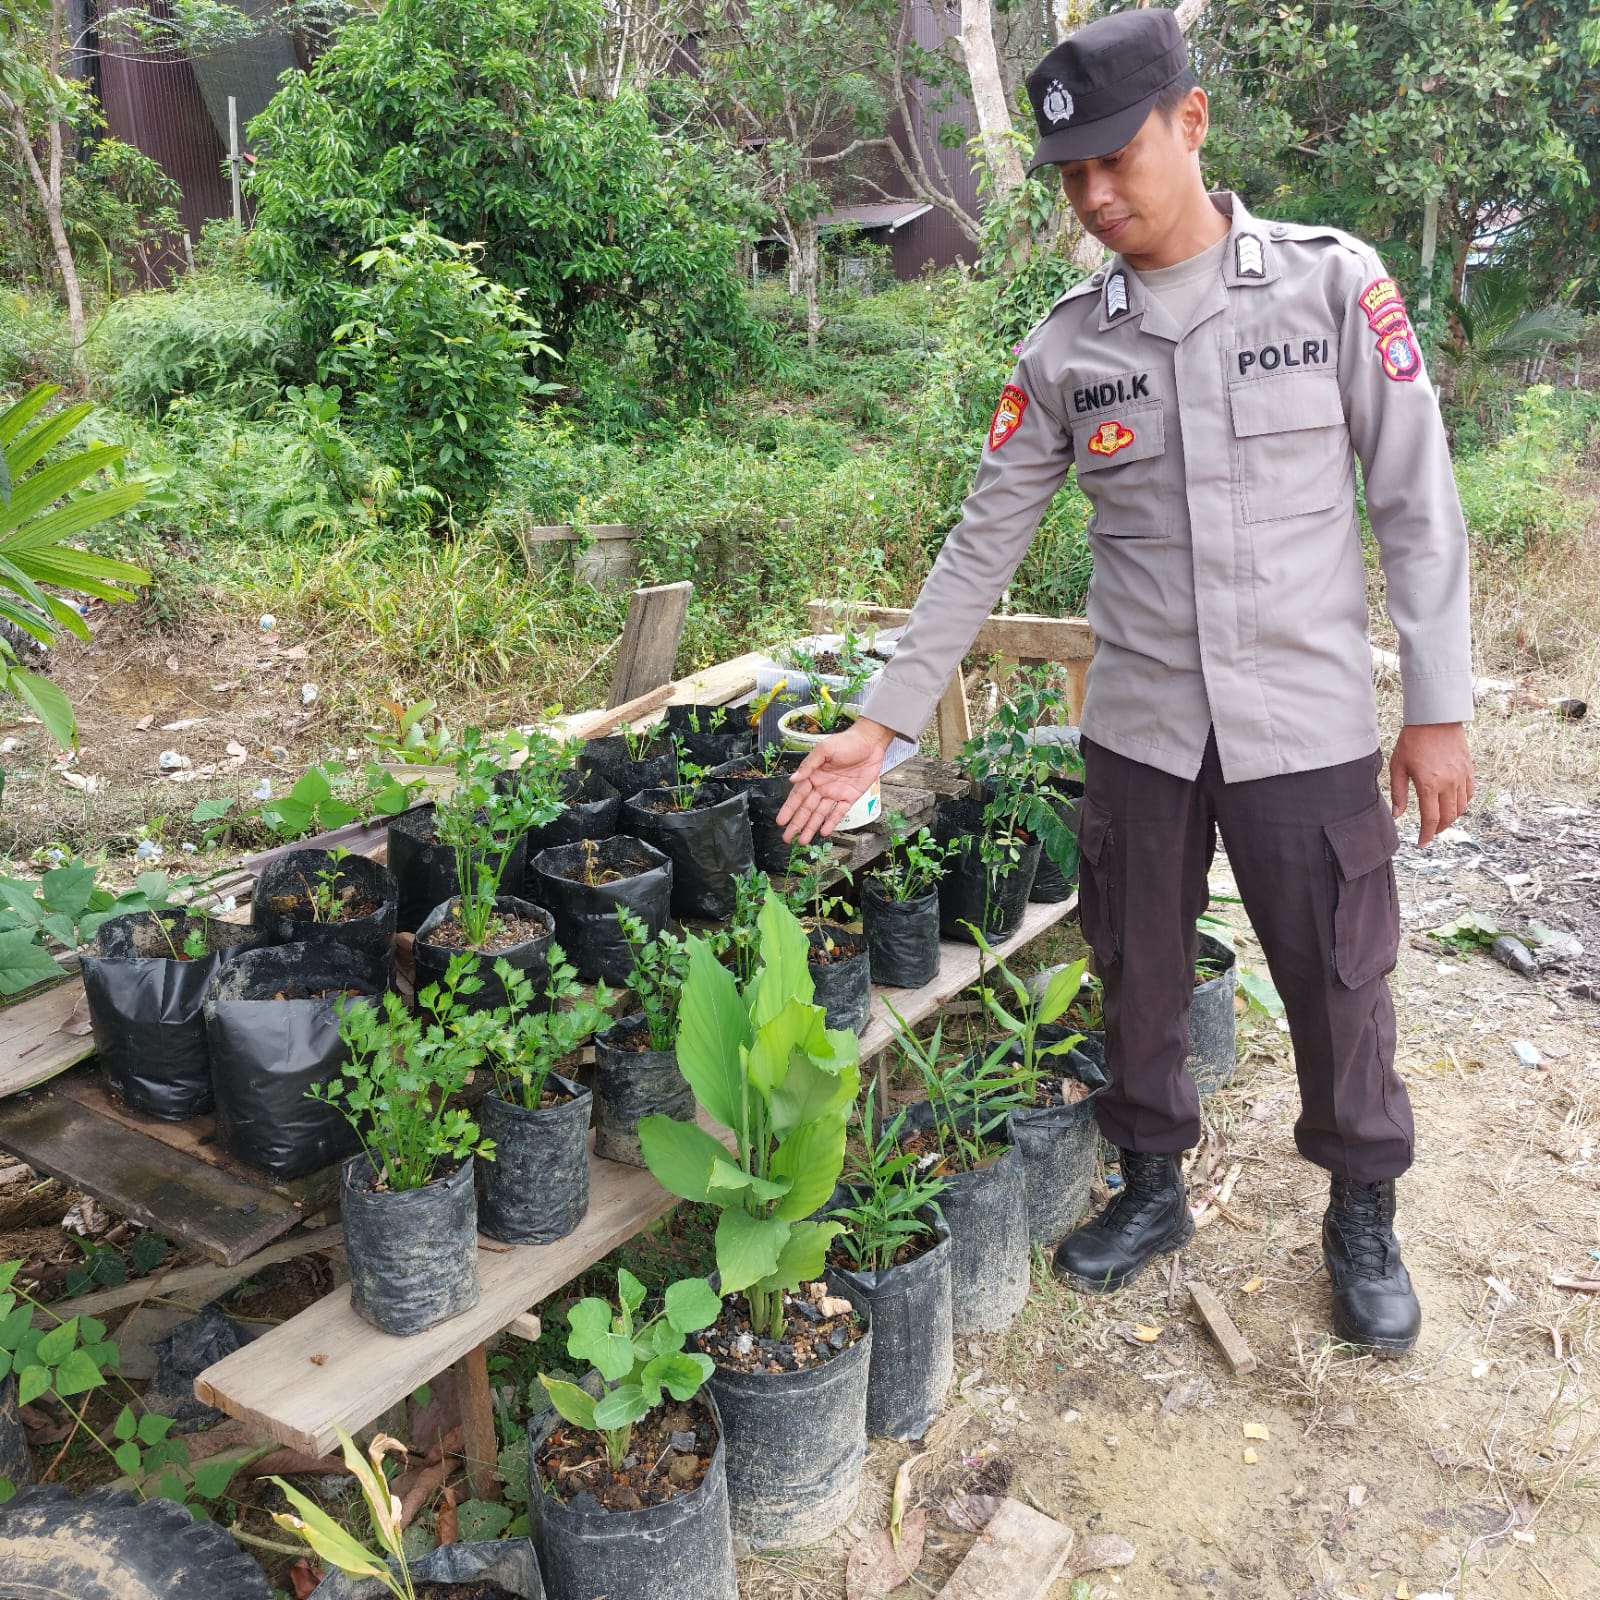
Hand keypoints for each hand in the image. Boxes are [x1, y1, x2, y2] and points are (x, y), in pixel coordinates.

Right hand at [776, 717, 896, 842]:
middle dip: (797, 823)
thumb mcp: (824, 750)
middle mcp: (822, 786)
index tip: (781, 821)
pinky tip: (824, 832)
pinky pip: (839, 812)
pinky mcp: (850, 796)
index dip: (789, 809)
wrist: (871, 742)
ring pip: (820, 814)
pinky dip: (831, 822)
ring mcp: (836, 793)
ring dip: (811, 827)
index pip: (798, 796)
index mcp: (813, 775)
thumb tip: (793, 780)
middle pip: (807, 809)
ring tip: (802, 840)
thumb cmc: (846, 742)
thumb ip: (808, 765)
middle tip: (787, 837)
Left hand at [1389, 723, 1473, 847]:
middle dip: (1438, 829)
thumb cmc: (1412, 740)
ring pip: (1461, 808)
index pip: (1430, 819)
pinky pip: (1469, 793)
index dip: (1426, 834)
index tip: (1422, 843)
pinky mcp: (1469, 769)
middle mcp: (1448, 784)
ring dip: (1451, 818)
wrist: (1435, 718)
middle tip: (1430, 832)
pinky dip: (1462, 803)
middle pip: (1448, 817)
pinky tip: (1453, 804)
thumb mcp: (1398, 766)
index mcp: (1429, 785)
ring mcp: (1461, 777)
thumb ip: (1399, 793)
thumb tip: (1397, 815)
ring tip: (1440, 820)